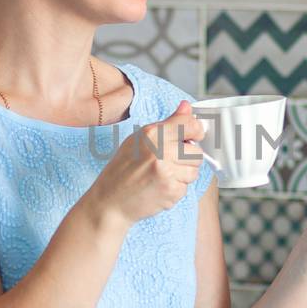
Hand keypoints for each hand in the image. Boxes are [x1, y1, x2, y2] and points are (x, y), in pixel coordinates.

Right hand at [87, 102, 207, 227]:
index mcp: (152, 134)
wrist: (109, 201)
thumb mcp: (139, 139)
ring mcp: (167, 172)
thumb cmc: (123, 169)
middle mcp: (161, 151)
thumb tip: (187, 107)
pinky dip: (176, 189)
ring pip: (194, 171)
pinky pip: (186, 187)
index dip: (195, 131)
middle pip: (197, 151)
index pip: (190, 125)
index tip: (192, 137)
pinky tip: (159, 187)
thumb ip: (168, 124)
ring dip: (183, 174)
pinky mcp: (171, 192)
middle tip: (170, 162)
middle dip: (188, 158)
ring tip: (163, 175)